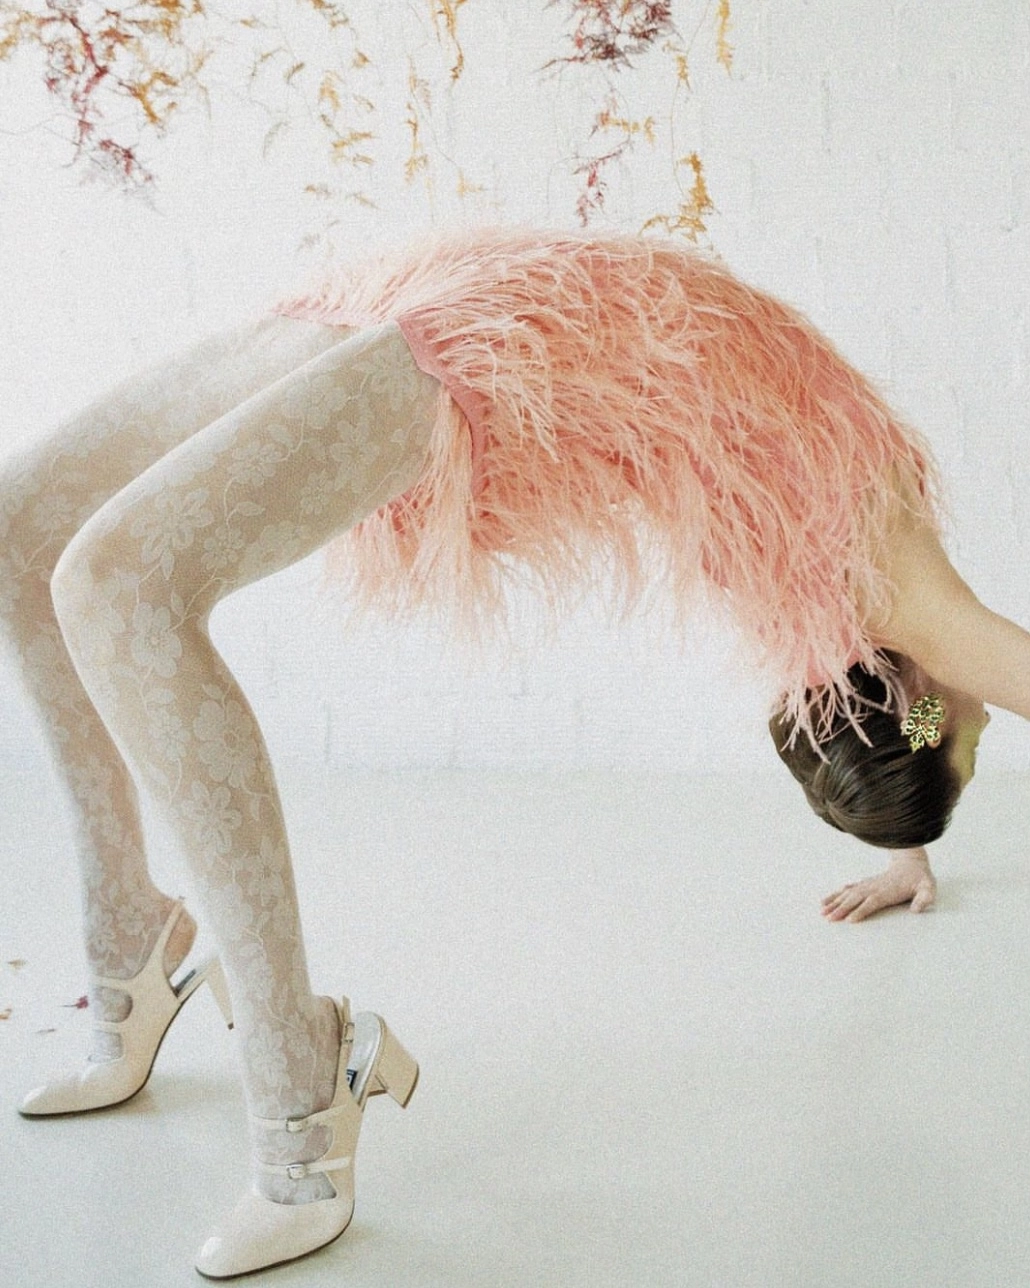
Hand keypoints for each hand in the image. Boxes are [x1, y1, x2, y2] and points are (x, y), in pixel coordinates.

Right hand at [821, 847, 936, 922]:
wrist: (911, 862)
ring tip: (822, 911)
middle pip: (854, 899)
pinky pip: (847, 889)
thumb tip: (917, 910)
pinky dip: (836, 895)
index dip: (860, 911)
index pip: (871, 902)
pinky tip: (827, 900)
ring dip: (834, 902)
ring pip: (847, 894)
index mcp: (887, 891)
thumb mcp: (928, 888)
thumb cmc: (920, 878)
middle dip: (840, 909)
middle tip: (828, 919)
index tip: (849, 920)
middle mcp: (874, 887)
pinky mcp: (864, 884)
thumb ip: (924, 898)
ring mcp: (867, 885)